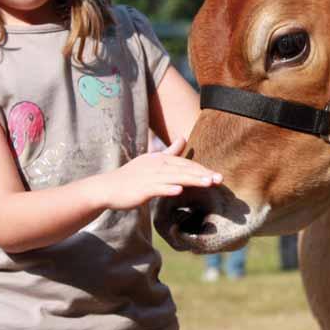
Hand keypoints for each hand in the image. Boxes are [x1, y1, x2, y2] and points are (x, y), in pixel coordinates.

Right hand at [93, 138, 222, 209]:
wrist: (108, 187)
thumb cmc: (132, 176)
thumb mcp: (152, 160)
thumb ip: (170, 151)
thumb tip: (184, 137)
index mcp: (161, 159)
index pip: (186, 164)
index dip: (202, 169)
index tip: (217, 175)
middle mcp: (157, 165)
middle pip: (184, 169)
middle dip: (203, 174)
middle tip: (220, 179)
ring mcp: (149, 177)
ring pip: (175, 178)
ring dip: (192, 180)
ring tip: (208, 183)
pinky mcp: (142, 189)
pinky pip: (157, 189)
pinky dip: (167, 189)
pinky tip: (178, 191)